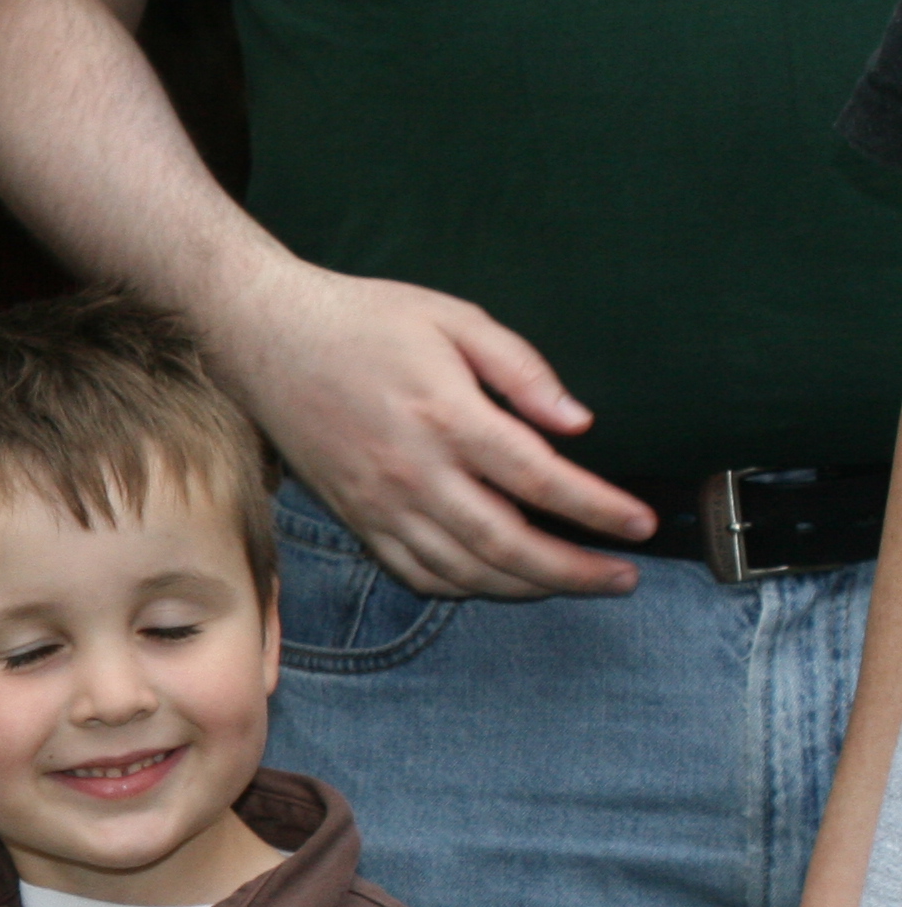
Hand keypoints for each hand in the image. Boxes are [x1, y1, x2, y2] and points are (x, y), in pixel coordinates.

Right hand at [202, 260, 653, 600]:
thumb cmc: (364, 320)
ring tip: (572, 584)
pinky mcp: (355, 517)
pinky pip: (414, 571)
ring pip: (462, 569)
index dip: (596, 508)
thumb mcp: (455, 318)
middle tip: (623, 578)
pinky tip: (497, 581)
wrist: (268, 339)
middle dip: (572, 569)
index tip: (639, 524)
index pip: (538, 479)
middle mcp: (412, 472)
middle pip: (505, 543)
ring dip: (524, 587)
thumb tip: (576, 422)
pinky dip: (462, 587)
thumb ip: (521, 369)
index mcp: (446, 416)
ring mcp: (379, 503)